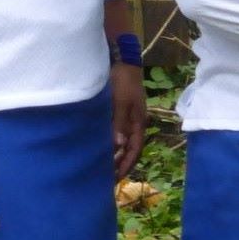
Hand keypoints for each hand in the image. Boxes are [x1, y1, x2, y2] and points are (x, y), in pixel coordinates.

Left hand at [110, 63, 147, 178]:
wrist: (122, 60)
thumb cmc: (123, 81)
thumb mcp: (121, 102)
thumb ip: (119, 124)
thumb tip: (118, 146)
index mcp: (138, 123)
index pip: (135, 150)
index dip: (126, 165)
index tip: (115, 179)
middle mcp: (134, 123)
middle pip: (129, 149)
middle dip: (120, 164)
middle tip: (107, 179)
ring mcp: (126, 117)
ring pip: (122, 142)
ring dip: (115, 155)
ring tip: (102, 167)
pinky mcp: (118, 111)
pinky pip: (116, 133)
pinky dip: (110, 144)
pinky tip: (100, 147)